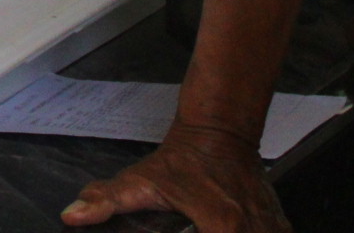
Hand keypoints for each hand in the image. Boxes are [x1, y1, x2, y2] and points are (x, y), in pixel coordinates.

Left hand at [63, 124, 287, 232]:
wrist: (220, 130)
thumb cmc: (182, 159)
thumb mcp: (139, 181)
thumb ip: (105, 201)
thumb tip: (72, 216)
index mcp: (221, 228)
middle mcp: (252, 231)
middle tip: (191, 232)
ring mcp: (270, 229)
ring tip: (209, 231)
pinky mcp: (280, 227)